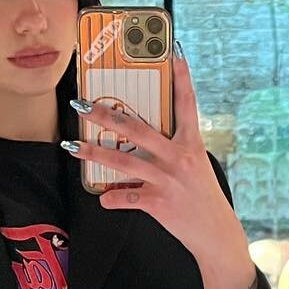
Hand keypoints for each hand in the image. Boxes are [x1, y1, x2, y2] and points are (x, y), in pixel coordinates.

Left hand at [64, 45, 241, 264]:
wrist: (216, 234)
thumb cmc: (203, 199)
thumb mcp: (196, 167)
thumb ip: (174, 151)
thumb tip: (144, 140)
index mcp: (191, 145)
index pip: (187, 104)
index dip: (182, 78)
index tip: (174, 54)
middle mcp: (179, 158)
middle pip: (137, 129)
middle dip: (105, 115)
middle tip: (82, 105)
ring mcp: (168, 180)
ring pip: (124, 161)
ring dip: (94, 153)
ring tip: (73, 146)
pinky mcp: (159, 203)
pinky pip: (127, 197)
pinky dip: (112, 198)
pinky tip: (102, 197)